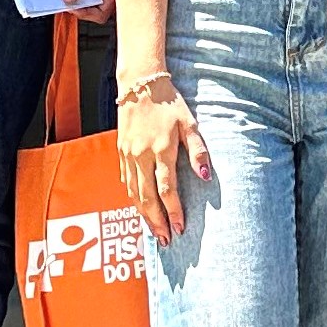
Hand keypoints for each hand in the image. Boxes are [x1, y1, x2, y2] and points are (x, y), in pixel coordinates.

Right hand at [118, 77, 210, 240]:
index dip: (173, 211)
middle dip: (157, 222)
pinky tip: (141, 209)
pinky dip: (133, 199)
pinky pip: (126, 182)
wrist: (140, 85)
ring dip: (144, 215)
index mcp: (160, 150)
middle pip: (147, 198)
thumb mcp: (190, 124)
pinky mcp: (120, 153)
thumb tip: (206, 176)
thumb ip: (198, 151)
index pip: (166, 189)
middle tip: (166, 241)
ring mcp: (128, 155)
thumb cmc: (170, 104)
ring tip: (155, 231)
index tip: (180, 229)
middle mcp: (141, 156)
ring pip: (133, 193)